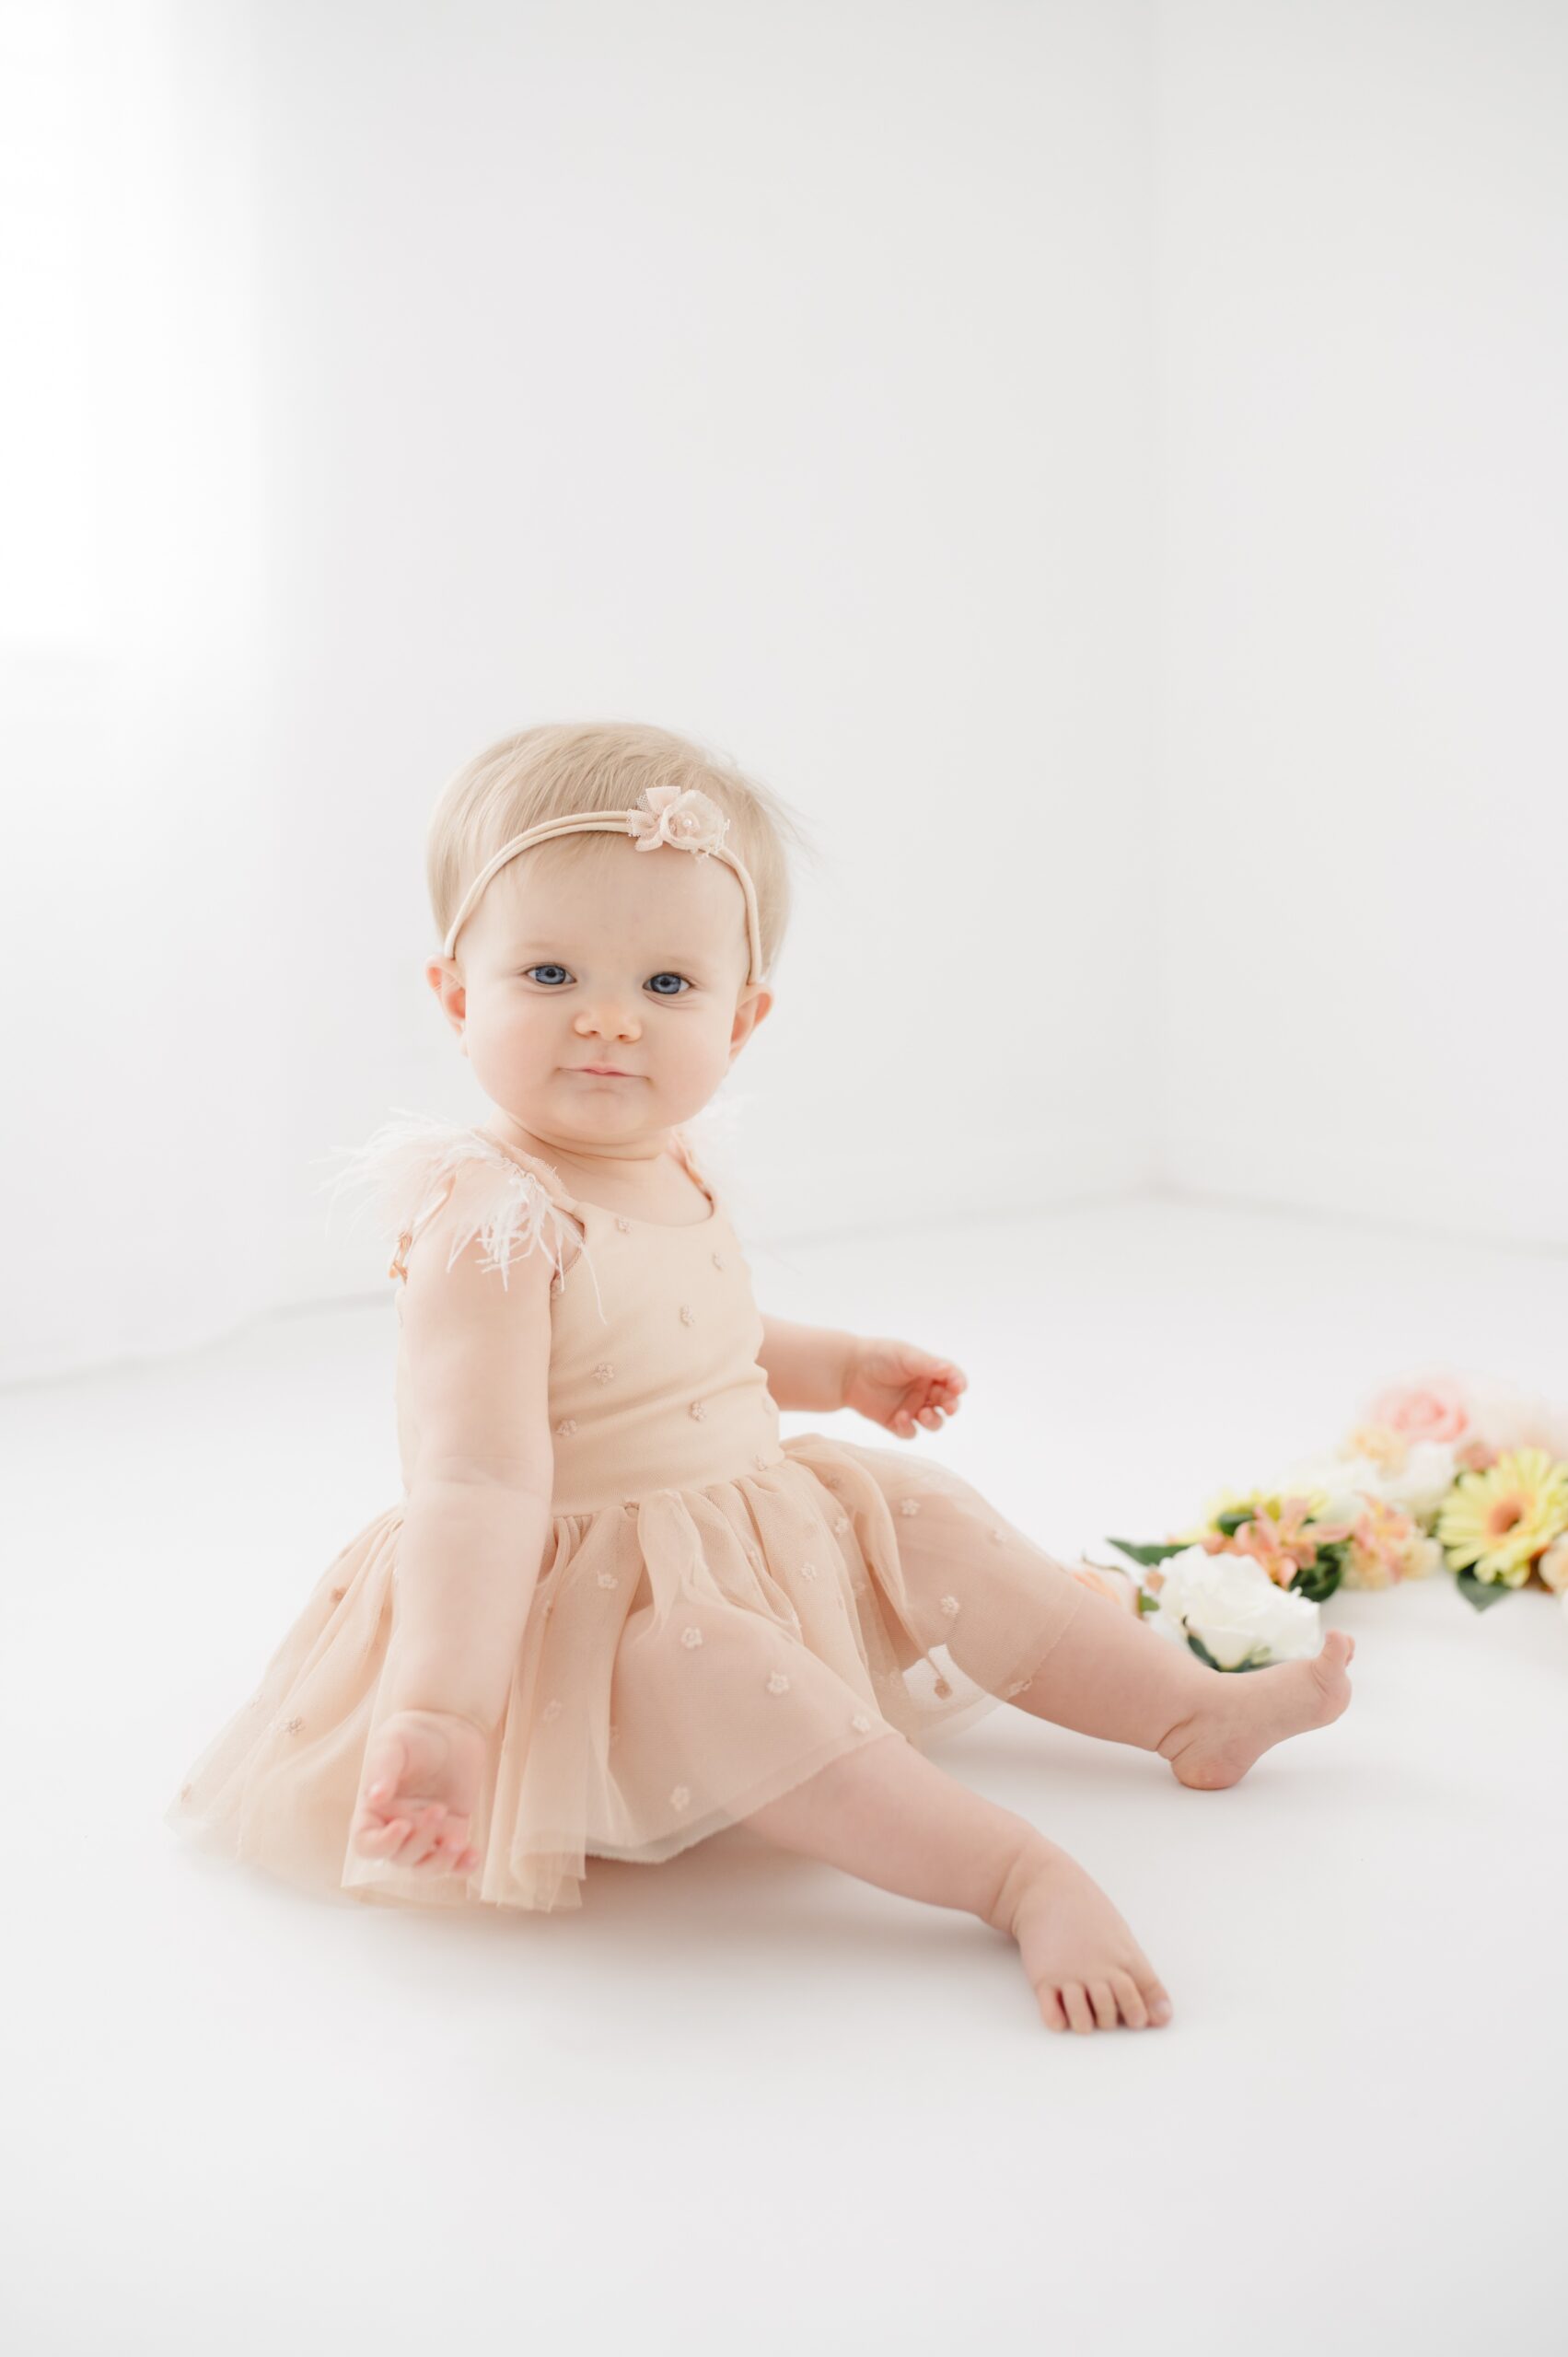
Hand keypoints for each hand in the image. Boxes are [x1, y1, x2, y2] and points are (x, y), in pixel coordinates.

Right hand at [350, 1707, 487, 1876]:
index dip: (382, 1845)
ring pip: (425, 1867)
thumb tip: (374, 1796)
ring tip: (458, 1842)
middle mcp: (397, 1827)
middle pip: (399, 1857)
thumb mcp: (393, 1744)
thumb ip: (382, 1769)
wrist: (449, 1723)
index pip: (367, 1844)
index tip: (403, 1825)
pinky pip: (454, 1861)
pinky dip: (462, 1866)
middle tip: (438, 1809)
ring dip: (440, 1863)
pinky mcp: (453, 1830)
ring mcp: (426, 1832)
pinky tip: (473, 1856)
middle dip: (420, 1841)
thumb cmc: (413, 1733)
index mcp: (374, 1811)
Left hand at [842, 1337, 966, 1439]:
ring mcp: (911, 1408)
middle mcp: (924, 1391)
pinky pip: (909, 1432)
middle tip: (948, 1406)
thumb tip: (950, 1371)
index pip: (952, 1380)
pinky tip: (900, 1417)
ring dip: (933, 1421)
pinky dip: (908, 1428)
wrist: (847, 1370)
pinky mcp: (895, 1422)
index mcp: (929, 1372)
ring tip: (923, 1414)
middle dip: (951, 1406)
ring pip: (933, 1422)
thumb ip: (928, 1365)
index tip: (958, 1387)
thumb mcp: (906, 1355)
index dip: (958, 1384)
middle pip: (947, 1403)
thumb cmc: (879, 1356)